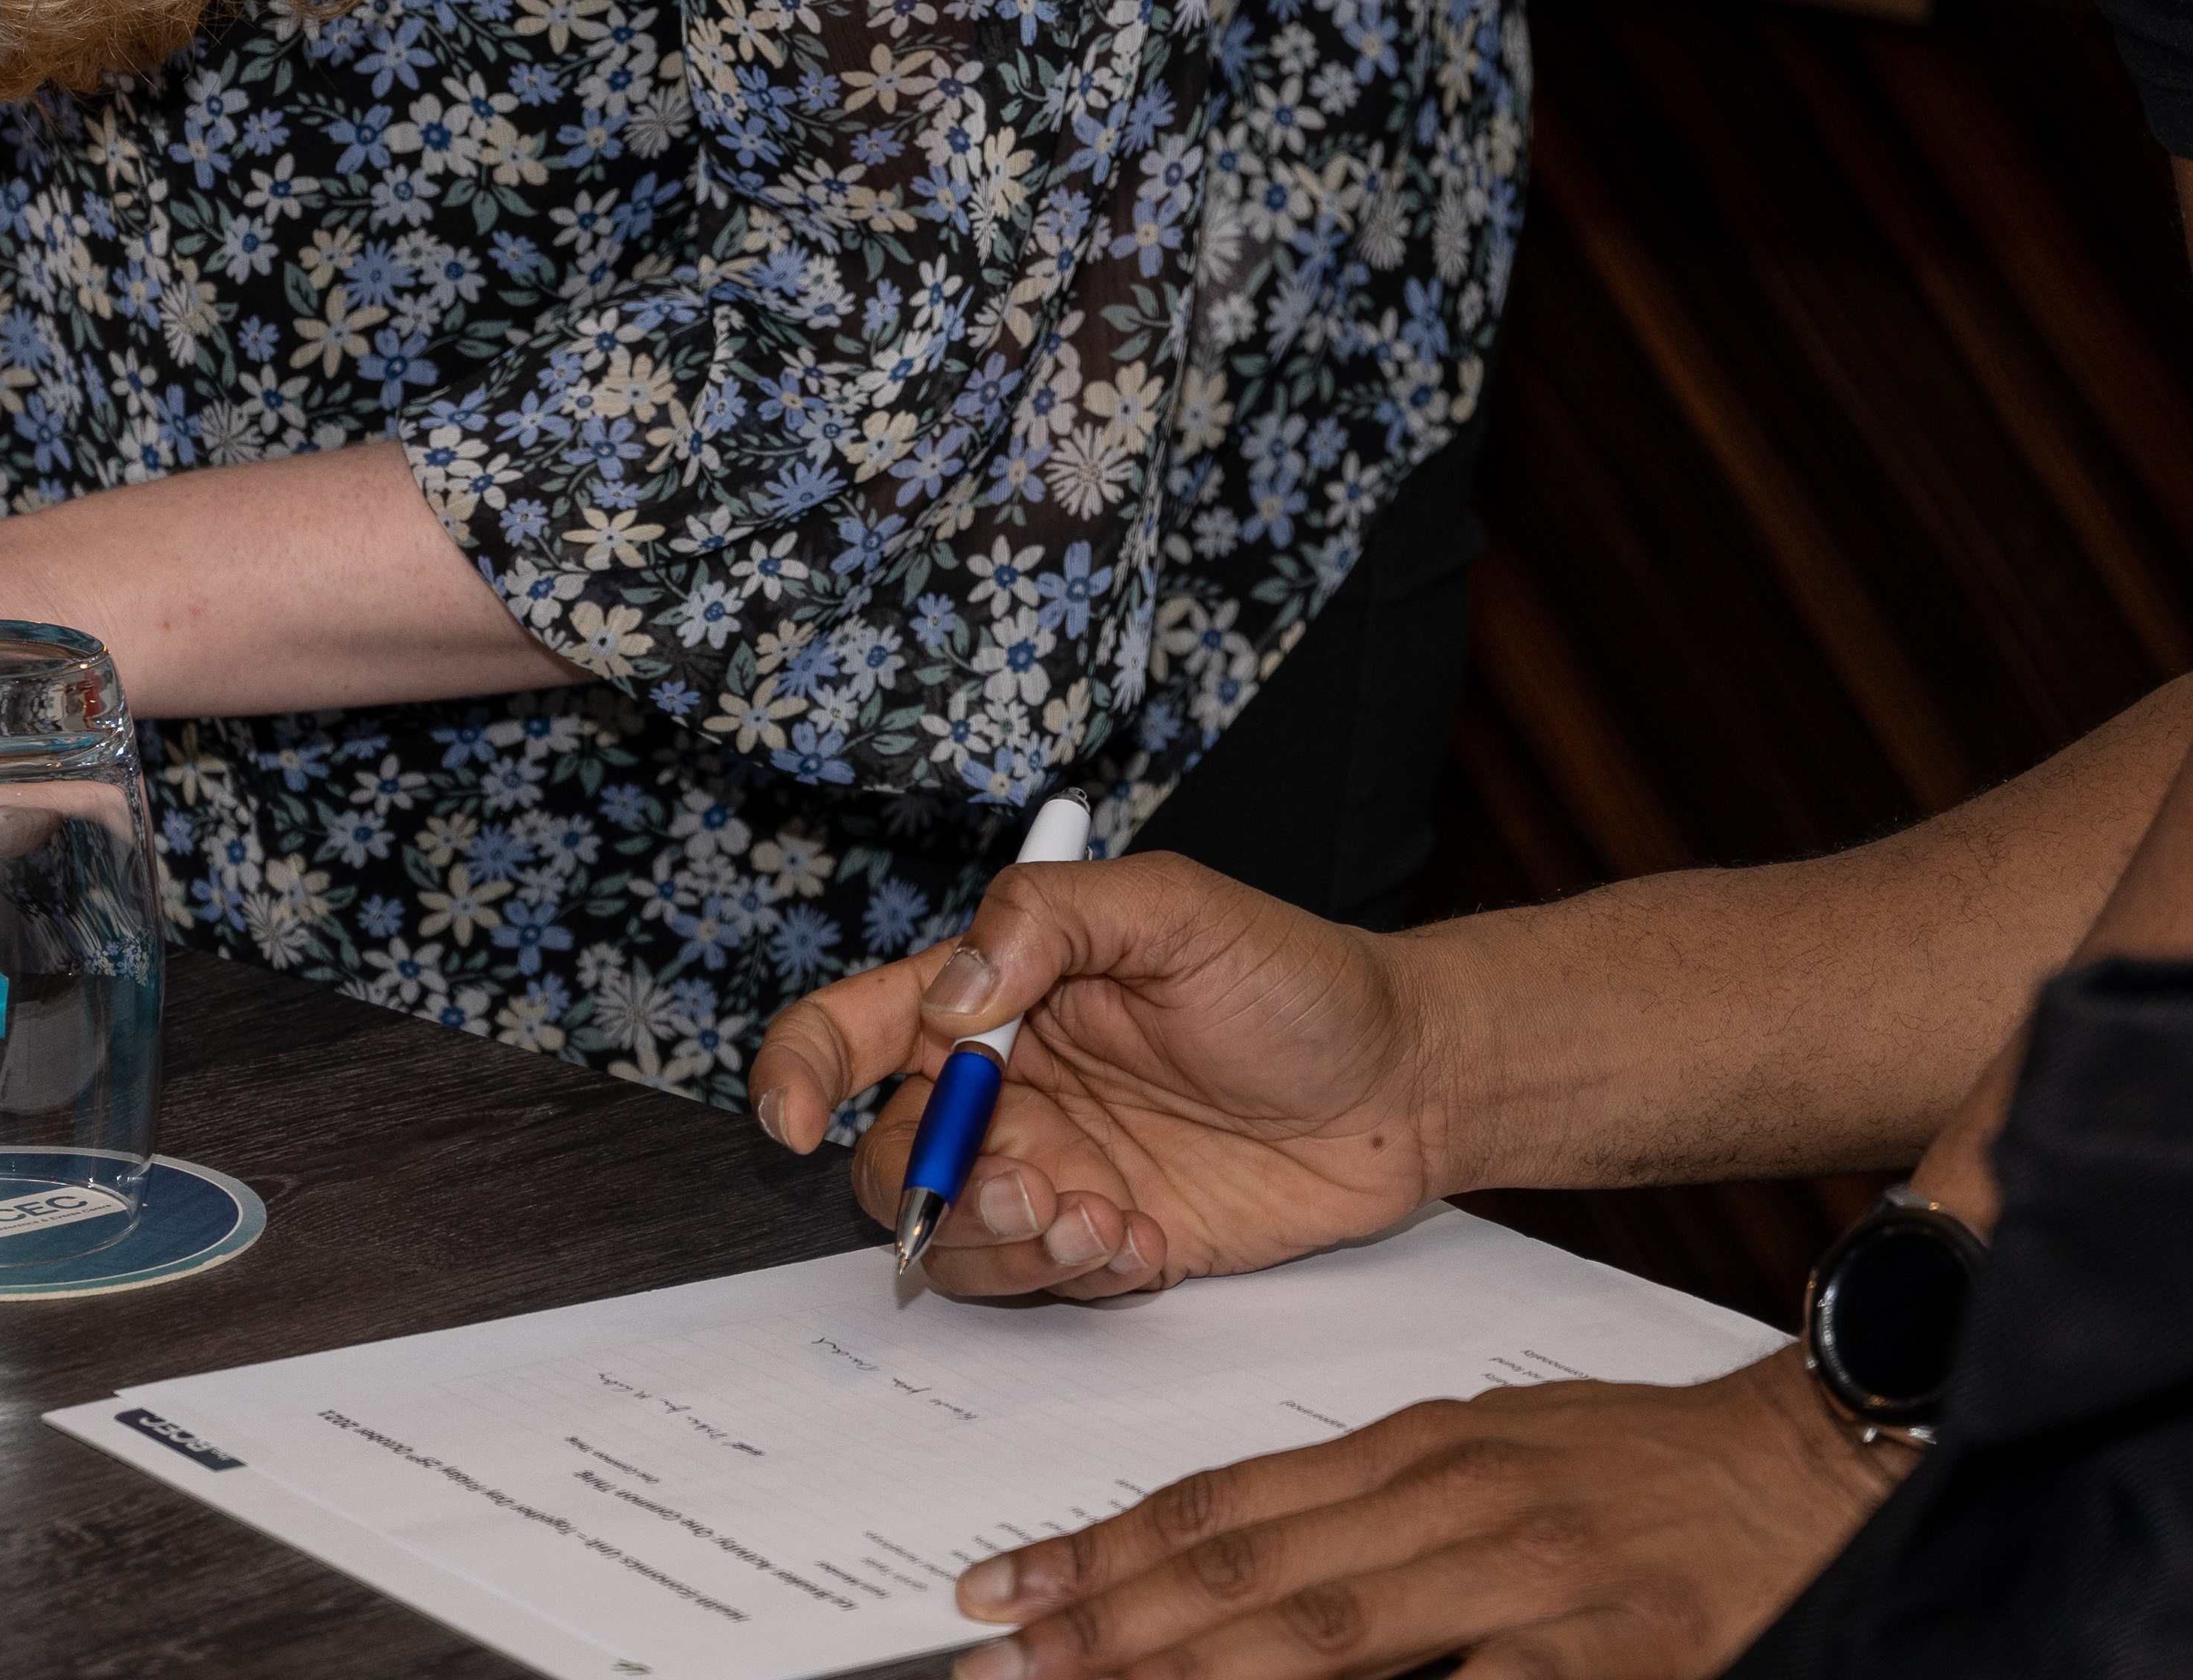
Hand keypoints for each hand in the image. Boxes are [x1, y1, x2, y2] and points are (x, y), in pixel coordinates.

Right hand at [742, 855, 1440, 1299]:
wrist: (1404, 1083)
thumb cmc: (1294, 978)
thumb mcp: (1175, 909)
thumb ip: (1051, 922)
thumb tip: (951, 992)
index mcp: (1001, 992)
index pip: (856, 1027)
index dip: (797, 1069)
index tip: (789, 1120)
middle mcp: (1012, 1086)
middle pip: (894, 1155)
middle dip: (935, 1185)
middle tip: (1028, 1184)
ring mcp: (1057, 1169)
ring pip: (955, 1236)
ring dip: (1002, 1244)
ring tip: (1097, 1220)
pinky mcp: (1107, 1240)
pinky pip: (1038, 1284)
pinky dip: (1071, 1276)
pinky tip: (1145, 1243)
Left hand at [947, 1353, 1893, 1679]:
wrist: (1816, 1461)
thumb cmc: (1651, 1469)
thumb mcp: (1496, 1447)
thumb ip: (1371, 1505)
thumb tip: (1237, 1562)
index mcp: (1423, 1444)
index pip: (1228, 1500)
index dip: (1106, 1550)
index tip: (1006, 1589)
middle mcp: (1453, 1502)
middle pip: (1247, 1576)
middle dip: (1106, 1630)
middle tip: (998, 1668)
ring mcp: (1523, 1584)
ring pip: (1320, 1641)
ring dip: (1188, 1678)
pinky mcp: (1598, 1659)